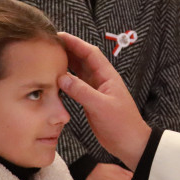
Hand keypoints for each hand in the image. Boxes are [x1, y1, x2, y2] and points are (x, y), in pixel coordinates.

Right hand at [57, 33, 150, 168]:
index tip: (59, 36)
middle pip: (83, 59)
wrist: (130, 143)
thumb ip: (82, 92)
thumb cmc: (121, 124)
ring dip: (66, 64)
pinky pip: (76, 85)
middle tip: (50, 44)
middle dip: (68, 50)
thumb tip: (62, 78)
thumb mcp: (101, 107)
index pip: (90, 53)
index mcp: (107, 76)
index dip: (75, 43)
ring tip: (49, 57)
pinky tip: (55, 79)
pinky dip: (66, 81)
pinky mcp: (91, 100)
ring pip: (79, 71)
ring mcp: (96, 89)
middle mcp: (101, 79)